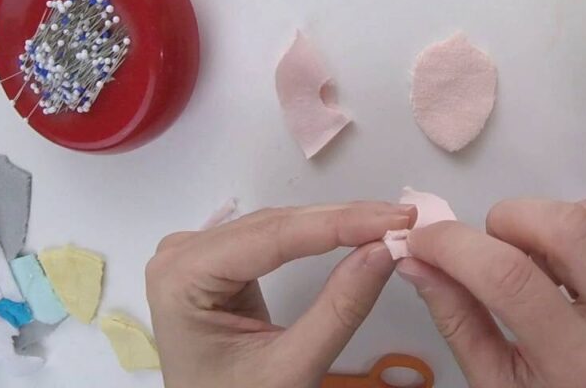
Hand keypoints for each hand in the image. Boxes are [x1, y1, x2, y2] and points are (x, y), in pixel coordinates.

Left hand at [146, 202, 414, 387]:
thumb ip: (339, 308)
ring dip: (334, 224)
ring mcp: (195, 254)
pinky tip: (351, 229)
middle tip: (404, 219)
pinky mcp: (216, 261)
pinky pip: (272, 238)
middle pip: (275, 225)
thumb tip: (386, 249)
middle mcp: (181, 253)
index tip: (396, 218)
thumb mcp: (291, 367)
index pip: (273, 236)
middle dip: (343, 221)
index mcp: (183, 277)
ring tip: (386, 223)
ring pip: (278, 226)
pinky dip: (316, 235)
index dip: (340, 223)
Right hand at [398, 198, 585, 387]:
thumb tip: (416, 259)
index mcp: (581, 363)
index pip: (513, 280)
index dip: (457, 247)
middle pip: (567, 226)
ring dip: (540, 223)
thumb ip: (457, 319)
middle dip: (509, 219)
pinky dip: (568, 229)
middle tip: (486, 249)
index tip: (424, 239)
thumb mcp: (497, 382)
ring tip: (525, 263)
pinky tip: (558, 267)